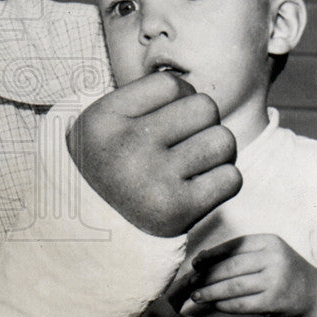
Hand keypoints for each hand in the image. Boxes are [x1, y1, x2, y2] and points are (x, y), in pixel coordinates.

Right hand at [68, 74, 240, 236]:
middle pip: (205, 108)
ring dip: (215, 151)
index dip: (178, 99)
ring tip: (191, 164)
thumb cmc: (107, 167)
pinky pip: (231, 178)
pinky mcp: (177, 211)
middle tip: (182, 144)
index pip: (172, 84)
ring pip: (223, 141)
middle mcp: (126, 147)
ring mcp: (153, 180)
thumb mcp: (103, 123)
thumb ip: (145, 100)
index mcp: (103, 119)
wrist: (85, 232)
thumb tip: (195, 89)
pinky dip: (221, 182)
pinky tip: (197, 188)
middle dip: (201, 124)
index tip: (163, 120)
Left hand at [191, 234, 316, 316]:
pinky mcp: (274, 301)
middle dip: (207, 276)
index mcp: (268, 241)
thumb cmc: (283, 273)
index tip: (195, 265)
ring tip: (197, 296)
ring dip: (211, 292)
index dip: (210, 255)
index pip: (233, 246)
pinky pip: (243, 304)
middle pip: (230, 267)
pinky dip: (225, 305)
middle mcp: (273, 258)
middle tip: (191, 283)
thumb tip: (201, 259)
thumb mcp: (267, 255)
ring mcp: (275, 280)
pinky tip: (215, 305)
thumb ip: (240, 255)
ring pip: (233, 287)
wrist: (315, 295)